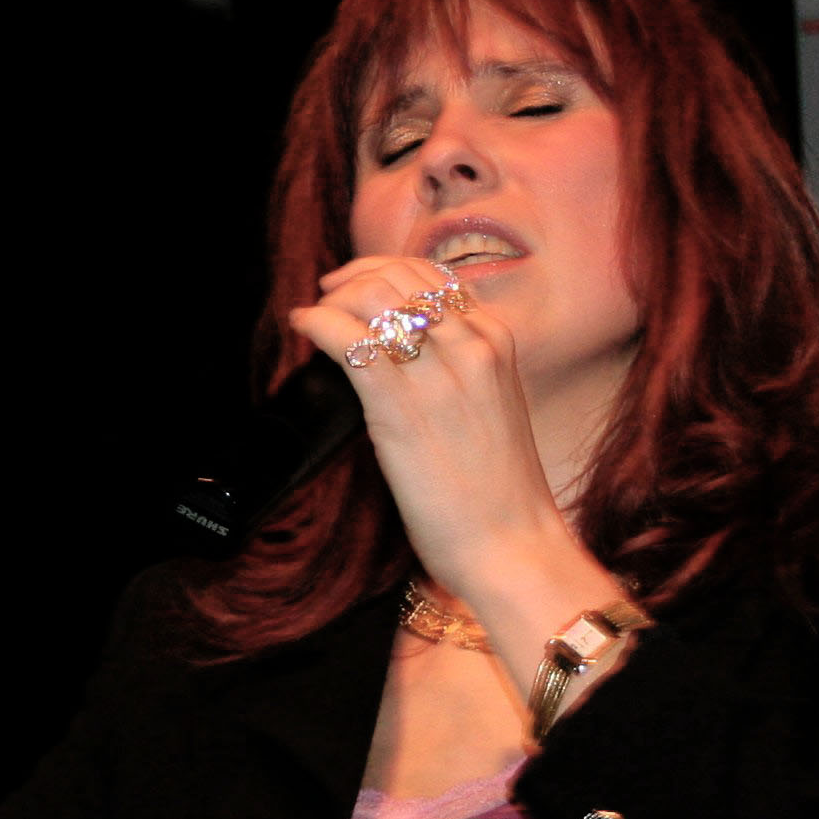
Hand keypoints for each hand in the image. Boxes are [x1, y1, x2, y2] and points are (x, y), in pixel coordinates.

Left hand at [287, 256, 589, 612]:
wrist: (514, 546)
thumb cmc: (504, 492)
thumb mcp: (496, 407)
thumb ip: (465, 369)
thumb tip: (413, 349)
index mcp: (497, 342)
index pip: (435, 277)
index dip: (387, 272)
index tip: (360, 285)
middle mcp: (471, 346)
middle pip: (398, 277)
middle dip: (354, 279)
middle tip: (330, 295)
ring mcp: (436, 374)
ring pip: (371, 297)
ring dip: (333, 299)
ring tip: (316, 315)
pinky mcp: (397, 408)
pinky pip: (346, 340)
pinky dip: (316, 323)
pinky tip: (304, 327)